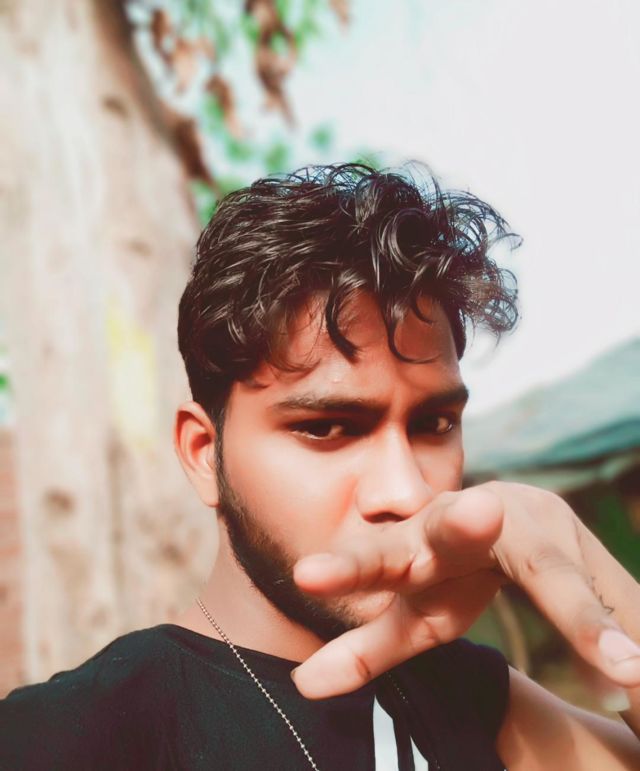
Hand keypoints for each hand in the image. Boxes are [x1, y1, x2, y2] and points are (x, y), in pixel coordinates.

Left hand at [291, 482, 639, 698]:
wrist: (517, 520)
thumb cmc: (451, 575)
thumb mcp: (412, 614)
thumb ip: (362, 650)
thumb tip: (300, 684)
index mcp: (418, 540)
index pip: (378, 554)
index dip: (347, 566)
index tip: (307, 574)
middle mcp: (472, 524)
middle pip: (463, 529)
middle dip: (466, 524)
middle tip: (481, 512)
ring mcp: (532, 529)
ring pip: (552, 570)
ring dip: (582, 615)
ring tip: (624, 669)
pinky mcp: (580, 550)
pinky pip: (599, 597)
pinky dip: (615, 633)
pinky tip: (638, 673)